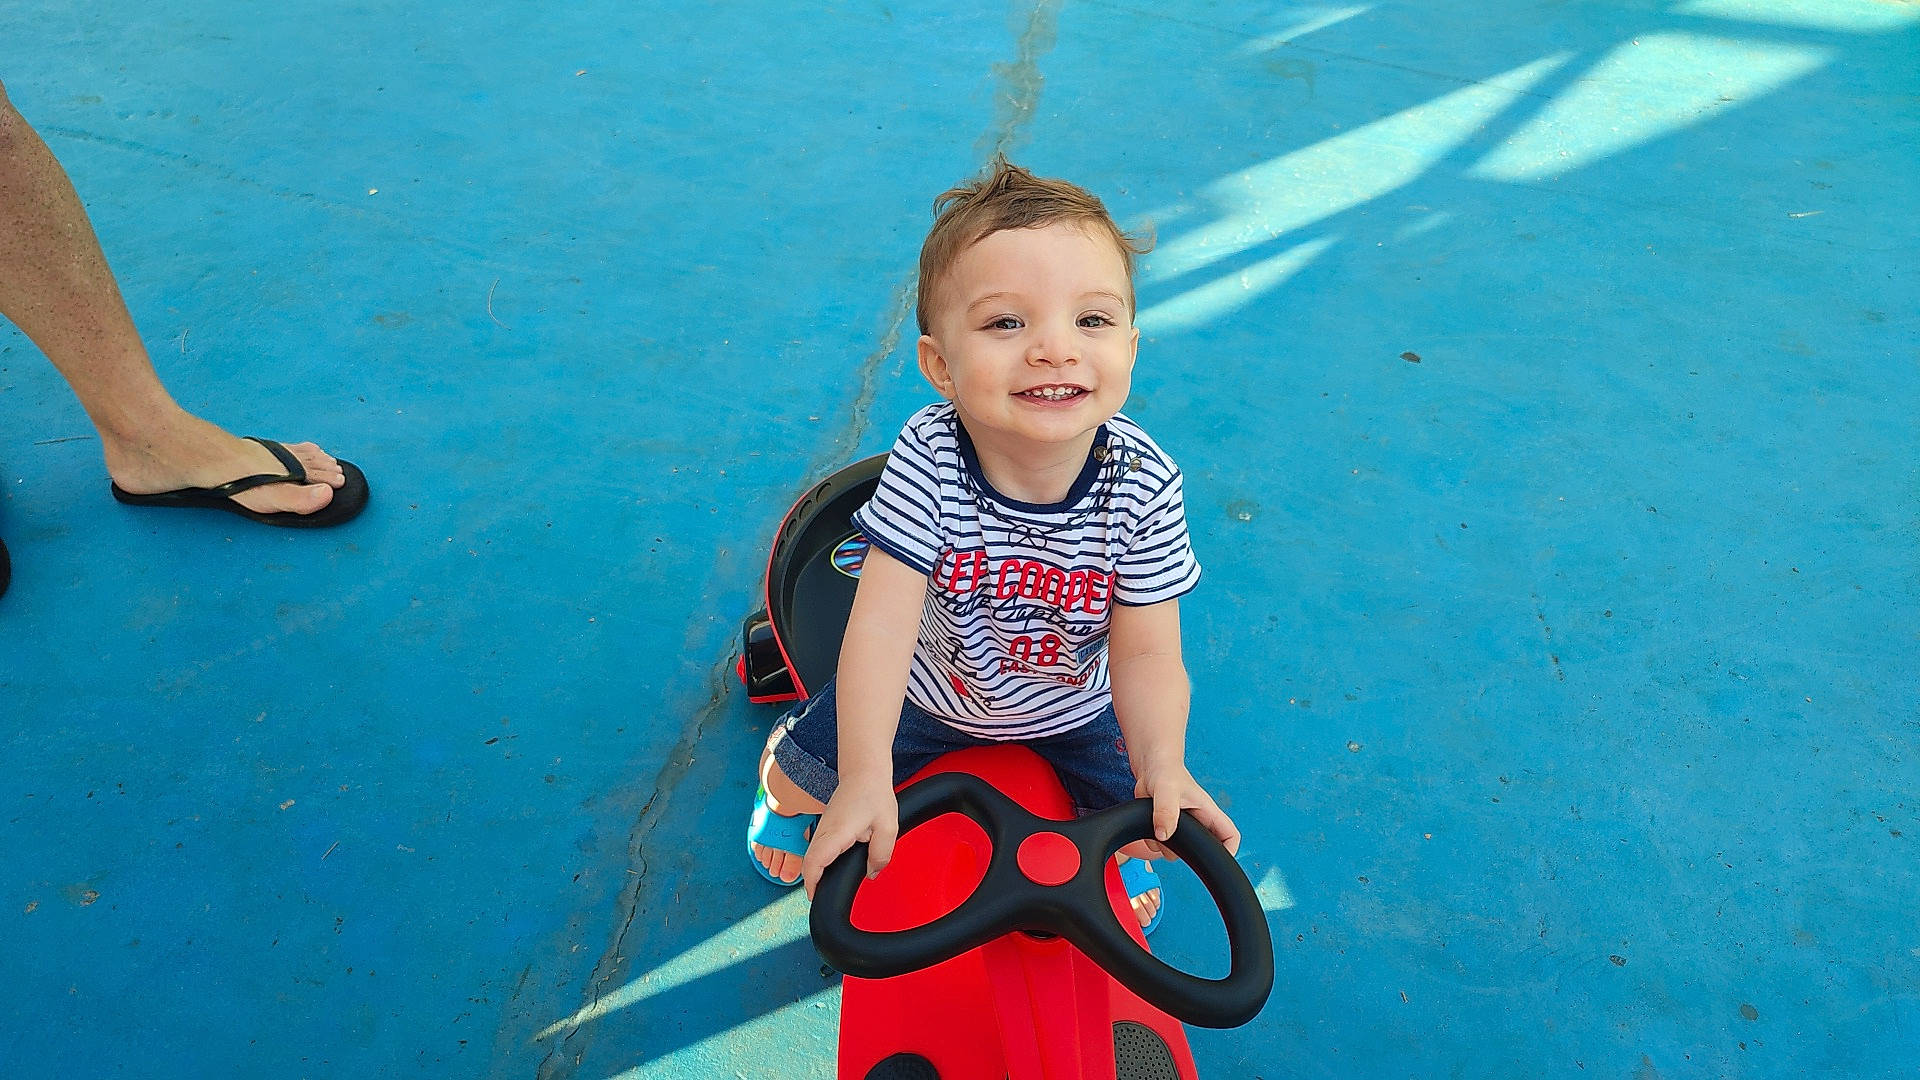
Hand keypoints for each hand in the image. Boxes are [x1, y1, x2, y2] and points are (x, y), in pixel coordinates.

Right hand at [801, 776, 898, 899]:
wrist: (864, 772)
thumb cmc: (874, 794)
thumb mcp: (887, 827)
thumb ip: (881, 854)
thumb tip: (872, 873)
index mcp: (837, 832)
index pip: (815, 861)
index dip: (812, 882)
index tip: (815, 896)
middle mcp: (824, 830)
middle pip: (809, 862)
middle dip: (812, 883)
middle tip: (822, 899)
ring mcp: (822, 827)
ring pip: (811, 855)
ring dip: (815, 872)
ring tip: (825, 889)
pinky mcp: (825, 825)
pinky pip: (817, 848)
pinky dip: (819, 862)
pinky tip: (830, 869)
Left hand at [1121, 762, 1239, 862]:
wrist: (1150, 768)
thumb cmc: (1166, 771)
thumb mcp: (1167, 789)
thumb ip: (1166, 811)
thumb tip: (1164, 834)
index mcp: (1208, 812)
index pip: (1231, 835)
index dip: (1229, 851)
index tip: (1216, 859)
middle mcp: (1198, 823)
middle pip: (1205, 850)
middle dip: (1191, 853)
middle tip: (1177, 846)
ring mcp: (1182, 828)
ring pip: (1178, 853)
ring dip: (1165, 846)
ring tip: (1158, 825)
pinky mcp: (1166, 830)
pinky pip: (1161, 847)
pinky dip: (1152, 842)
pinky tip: (1150, 825)